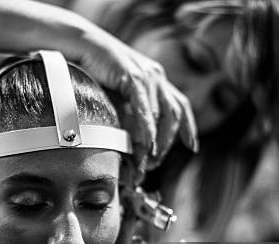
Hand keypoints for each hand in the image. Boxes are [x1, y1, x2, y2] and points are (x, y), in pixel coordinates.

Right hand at [74, 30, 197, 181]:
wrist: (85, 46)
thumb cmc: (98, 71)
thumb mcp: (119, 97)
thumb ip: (128, 117)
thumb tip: (134, 145)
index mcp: (158, 80)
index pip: (180, 106)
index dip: (189, 127)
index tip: (193, 146)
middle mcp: (158, 77)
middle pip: (173, 115)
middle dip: (167, 142)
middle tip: (156, 162)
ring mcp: (148, 75)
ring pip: (161, 114)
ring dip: (157, 140)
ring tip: (150, 158)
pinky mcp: (133, 76)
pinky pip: (145, 106)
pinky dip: (147, 126)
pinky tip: (146, 142)